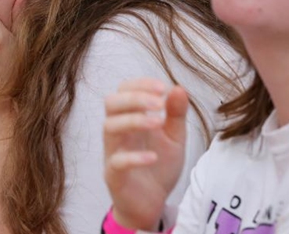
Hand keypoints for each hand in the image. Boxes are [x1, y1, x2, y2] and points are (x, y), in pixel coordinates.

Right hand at [103, 79, 188, 230]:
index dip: (140, 85)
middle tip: (158, 103)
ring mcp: (113, 152)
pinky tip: (153, 156)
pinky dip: (134, 157)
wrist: (153, 203)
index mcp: (129, 117)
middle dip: (134, 98)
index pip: (123, 90)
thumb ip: (176, 114)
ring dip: (134, 120)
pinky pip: (117, 161)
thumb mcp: (174, 137)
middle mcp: (118, 131)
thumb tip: (178, 88)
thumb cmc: (159, 166)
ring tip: (158, 123)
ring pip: (110, 127)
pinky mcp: (114, 175)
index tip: (162, 87)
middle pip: (111, 103)